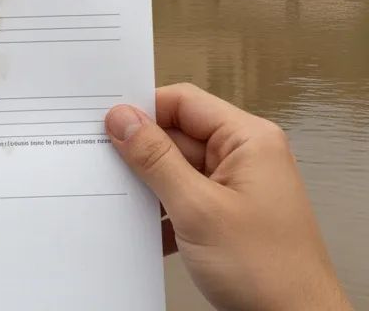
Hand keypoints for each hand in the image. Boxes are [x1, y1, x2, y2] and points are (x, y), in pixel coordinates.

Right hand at [106, 83, 350, 310]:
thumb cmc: (268, 273)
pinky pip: (186, 195)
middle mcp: (246, 156)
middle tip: (106, 166)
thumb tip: (122, 118)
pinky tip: (147, 230)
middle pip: (178, 134)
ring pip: (178, 168)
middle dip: (144, 153)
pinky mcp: (229, 214)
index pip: (183, 101)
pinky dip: (164, 210)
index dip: (144, 110)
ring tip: (127, 203)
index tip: (107, 125)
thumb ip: (155, 159)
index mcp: (249, 140)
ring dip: (152, 186)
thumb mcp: (198, 210)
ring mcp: (238, 186)